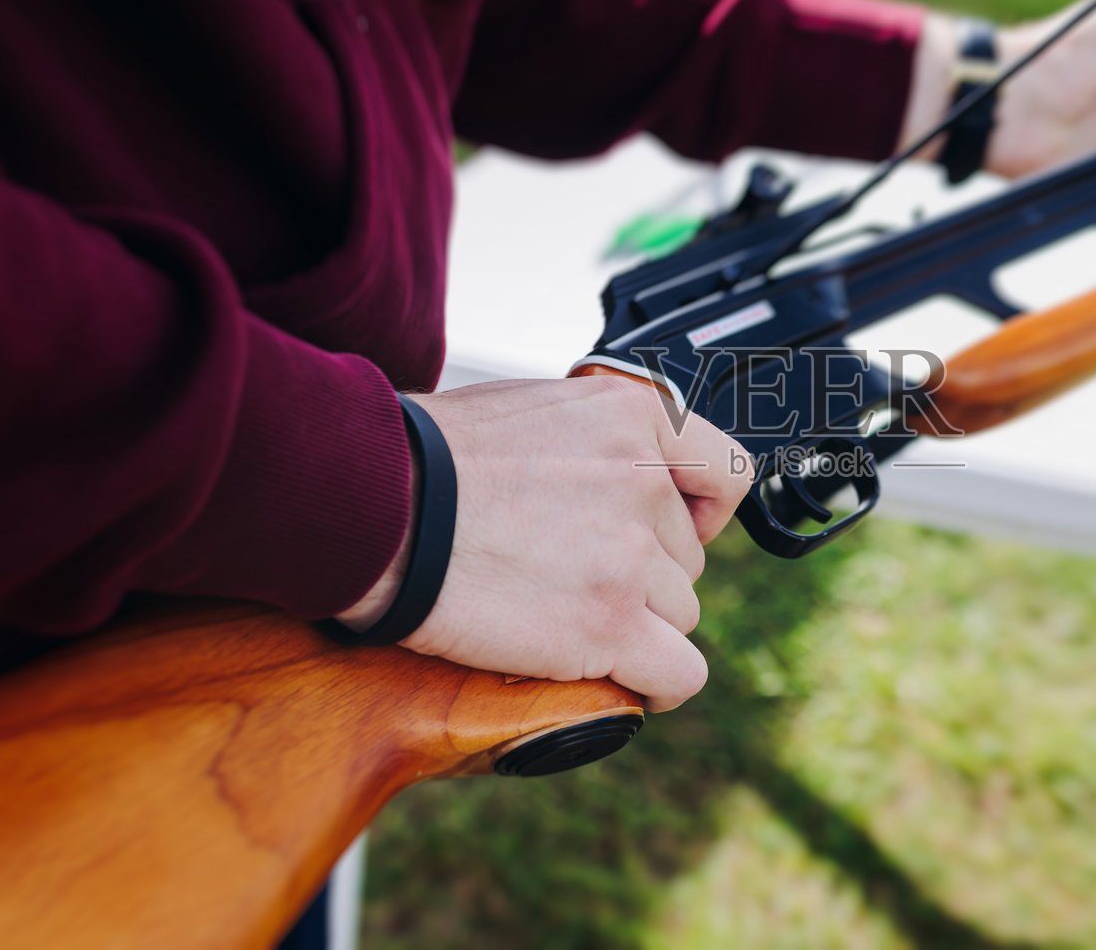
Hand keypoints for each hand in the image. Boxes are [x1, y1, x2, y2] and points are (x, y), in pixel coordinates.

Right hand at [336, 377, 752, 711]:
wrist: (371, 501)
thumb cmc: (425, 457)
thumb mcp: (535, 409)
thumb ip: (594, 443)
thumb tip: (611, 474)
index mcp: (632, 415)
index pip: (723, 471)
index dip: (700, 511)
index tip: (673, 529)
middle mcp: (645, 480)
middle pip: (686, 556)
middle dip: (643, 574)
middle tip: (573, 578)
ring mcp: (632, 554)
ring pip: (679, 613)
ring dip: (635, 624)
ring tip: (565, 618)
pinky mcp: (609, 622)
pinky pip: (679, 672)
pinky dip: (660, 685)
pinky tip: (634, 684)